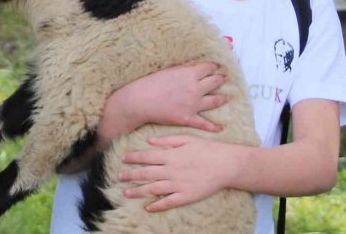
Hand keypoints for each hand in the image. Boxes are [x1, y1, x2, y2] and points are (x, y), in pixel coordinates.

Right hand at [102, 63, 228, 141]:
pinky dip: (214, 126)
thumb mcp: (168, 70)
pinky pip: (205, 123)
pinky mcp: (188, 118)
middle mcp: (195, 88)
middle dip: (220, 79)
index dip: (214, 67)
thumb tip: (195, 65)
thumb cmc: (150, 83)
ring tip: (227, 97)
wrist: (139, 101)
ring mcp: (193, 104)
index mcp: (190, 74)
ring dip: (223, 98)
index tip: (216, 67)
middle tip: (223, 79)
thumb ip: (184, 68)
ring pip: (215, 101)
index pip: (209, 67)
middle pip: (215, 82)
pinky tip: (221, 127)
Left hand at [119, 134, 236, 211]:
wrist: (226, 165)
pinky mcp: (186, 196)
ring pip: (153, 189)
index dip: (134, 158)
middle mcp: (172, 170)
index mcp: (171, 155)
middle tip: (119, 177)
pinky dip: (157, 205)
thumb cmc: (207, 149)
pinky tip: (147, 207)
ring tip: (126, 192)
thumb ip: (167, 140)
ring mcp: (178, 184)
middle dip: (131, 175)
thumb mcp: (187, 139)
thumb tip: (149, 140)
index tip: (123, 159)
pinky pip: (169, 202)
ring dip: (138, 191)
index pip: (147, 157)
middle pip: (146, 173)